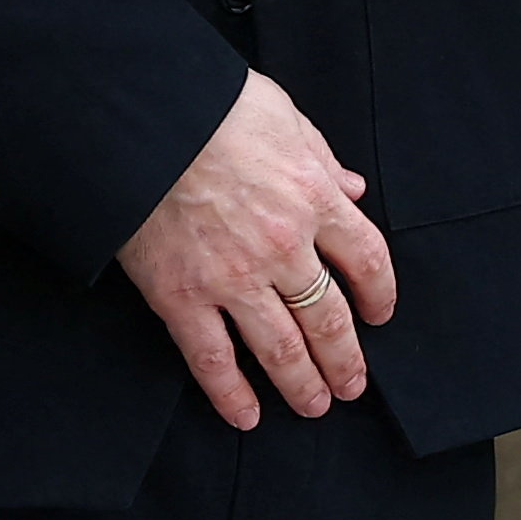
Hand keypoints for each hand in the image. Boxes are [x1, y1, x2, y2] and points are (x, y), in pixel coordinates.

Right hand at [115, 71, 395, 428]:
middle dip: (345, 359)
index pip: (366, 259)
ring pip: (281, 349)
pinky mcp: (181, 296)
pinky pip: (212, 360)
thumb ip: (321, 156)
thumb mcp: (283, 114)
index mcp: (313, 197)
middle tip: (352, 384)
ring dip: (303, 385)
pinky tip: (246, 415)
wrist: (140, 116)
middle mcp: (282, 246)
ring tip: (315, 405)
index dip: (379, 294)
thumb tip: (352, 187)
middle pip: (330, 318)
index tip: (380, 315)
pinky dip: (231, 394)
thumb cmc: (210, 104)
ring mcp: (232, 277)